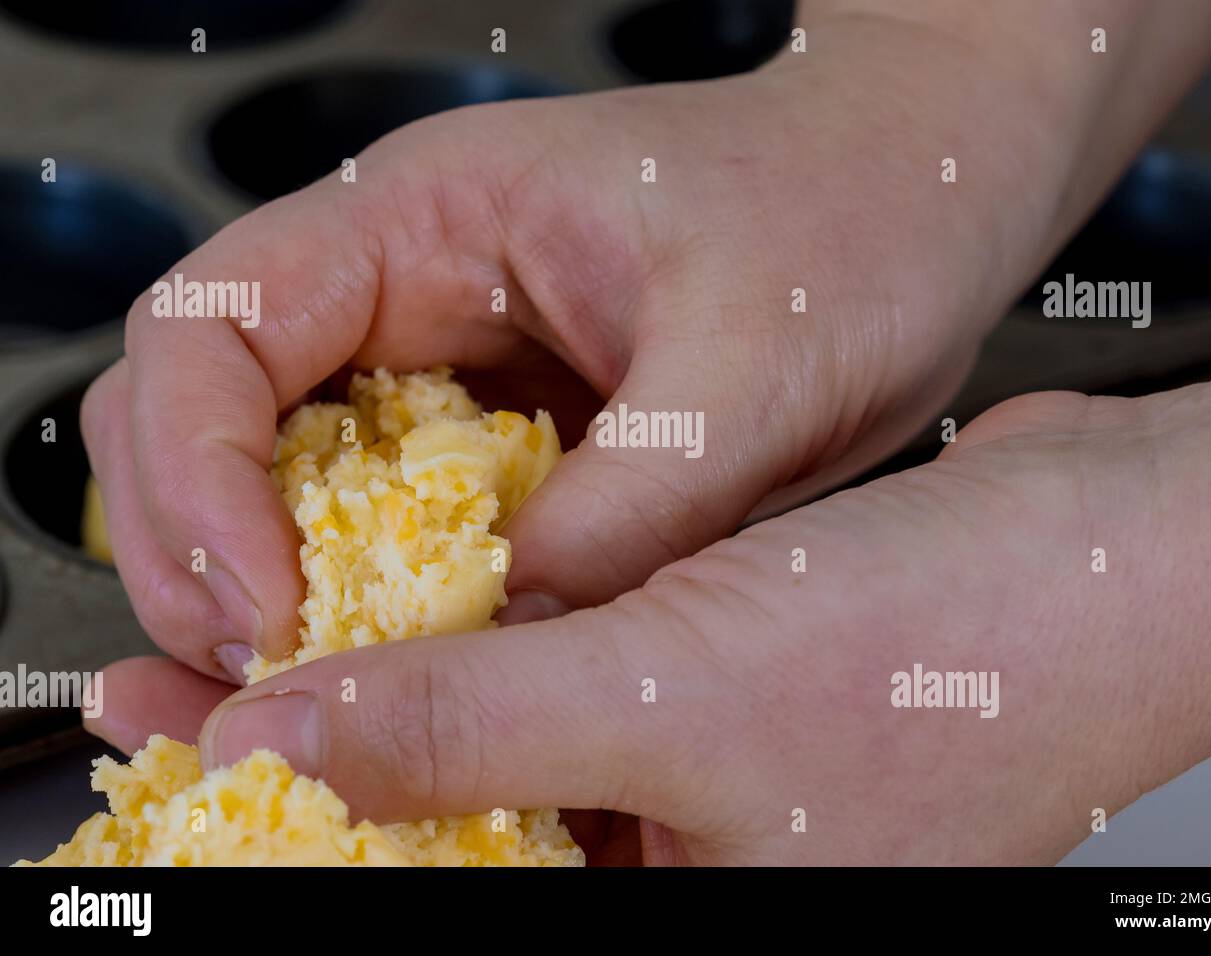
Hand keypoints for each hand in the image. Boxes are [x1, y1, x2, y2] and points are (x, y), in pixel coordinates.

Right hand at [81, 16, 1028, 685]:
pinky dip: (377, 604)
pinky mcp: (503, 438)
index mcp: (430, 215)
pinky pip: (393, 527)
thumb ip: (626, 506)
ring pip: (281, 480)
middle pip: (201, 410)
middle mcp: (410, 286)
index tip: (264, 605)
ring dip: (273, 589)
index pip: (211, 323)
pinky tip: (412, 668)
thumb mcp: (752, 362)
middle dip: (200, 549)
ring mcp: (448, 365)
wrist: (920, 199)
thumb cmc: (852, 217)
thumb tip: (512, 634)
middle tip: (263, 675)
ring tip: (321, 688)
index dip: (195, 473)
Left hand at [90, 350, 1210, 862]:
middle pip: (460, 827)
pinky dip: (496, 638)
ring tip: (277, 642)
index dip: (292, 837)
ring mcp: (705, 775)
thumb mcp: (683, 693)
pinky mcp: (720, 688)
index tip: (174, 759)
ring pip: (513, 742)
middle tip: (193, 689)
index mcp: (682, 907)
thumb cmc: (960, 650)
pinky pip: (578, 677)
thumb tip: (294, 740)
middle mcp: (689, 858)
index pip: (445, 893)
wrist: (1110, 546)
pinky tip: (421, 600)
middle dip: (323, 753)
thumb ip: (477, 722)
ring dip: (401, 686)